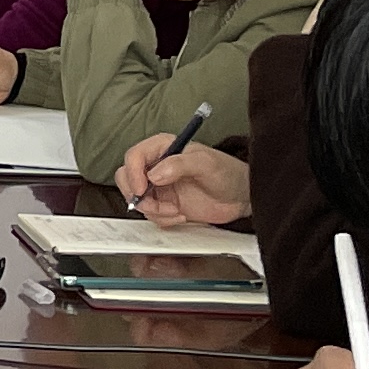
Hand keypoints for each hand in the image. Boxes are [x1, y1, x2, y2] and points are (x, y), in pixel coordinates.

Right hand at [116, 137, 252, 225]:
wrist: (242, 197)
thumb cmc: (228, 173)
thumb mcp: (206, 163)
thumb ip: (179, 164)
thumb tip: (155, 174)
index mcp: (163, 148)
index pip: (134, 156)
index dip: (133, 174)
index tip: (142, 190)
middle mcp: (157, 166)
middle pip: (126, 177)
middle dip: (137, 195)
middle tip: (154, 205)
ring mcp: (159, 187)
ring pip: (137, 199)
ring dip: (153, 211)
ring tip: (176, 212)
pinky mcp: (165, 205)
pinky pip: (151, 214)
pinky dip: (162, 219)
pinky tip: (181, 216)